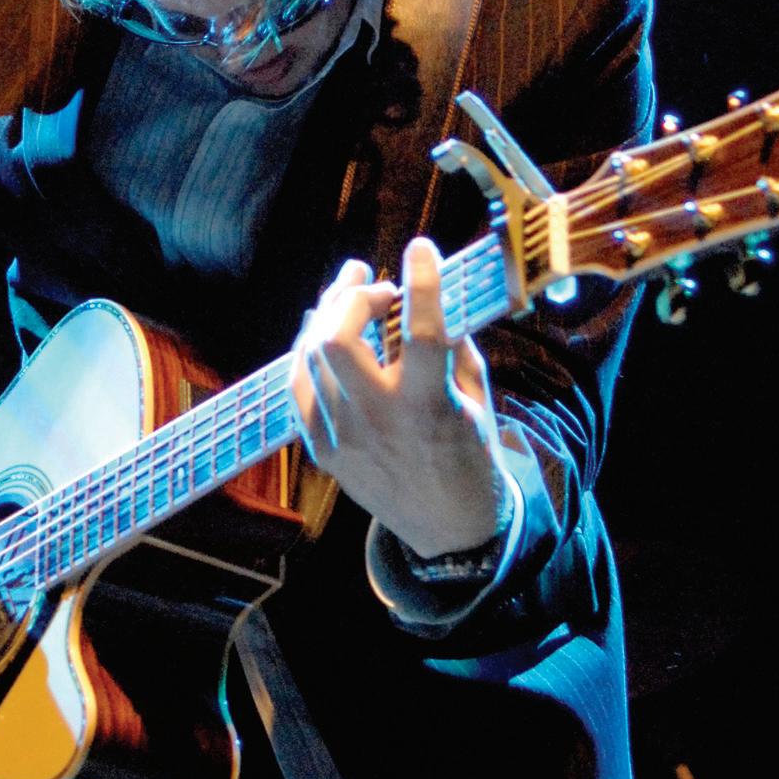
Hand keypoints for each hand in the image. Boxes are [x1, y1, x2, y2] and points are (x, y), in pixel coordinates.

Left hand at [289, 240, 509, 560]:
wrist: (446, 530)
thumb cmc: (470, 456)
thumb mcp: (477, 399)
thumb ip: (455, 346)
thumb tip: (432, 295)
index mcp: (428, 408)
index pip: (422, 332)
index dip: (422, 281)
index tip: (421, 248)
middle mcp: (379, 421)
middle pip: (338, 338)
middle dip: (351, 295)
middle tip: (374, 283)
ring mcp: (343, 437)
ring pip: (311, 355)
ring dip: (329, 315)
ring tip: (350, 294)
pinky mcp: (323, 449)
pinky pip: (300, 384)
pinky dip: (310, 350)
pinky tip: (325, 331)